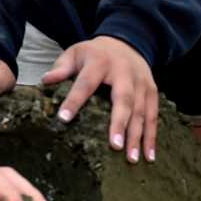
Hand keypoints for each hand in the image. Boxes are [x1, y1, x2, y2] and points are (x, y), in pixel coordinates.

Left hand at [42, 35, 158, 162]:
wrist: (127, 41)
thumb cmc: (95, 53)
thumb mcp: (75, 53)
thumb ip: (61, 67)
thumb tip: (45, 81)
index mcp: (100, 62)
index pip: (85, 83)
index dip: (74, 100)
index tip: (63, 118)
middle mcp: (124, 72)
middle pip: (123, 99)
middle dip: (119, 123)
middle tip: (114, 146)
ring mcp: (141, 82)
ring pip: (141, 110)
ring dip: (137, 135)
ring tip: (132, 158)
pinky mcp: (152, 91)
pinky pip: (154, 115)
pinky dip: (152, 136)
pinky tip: (149, 156)